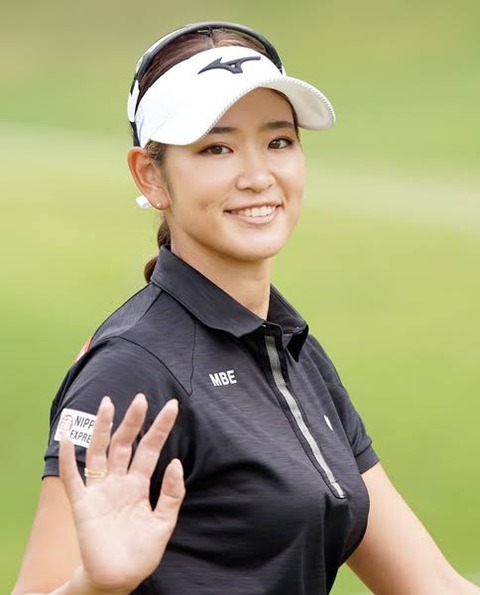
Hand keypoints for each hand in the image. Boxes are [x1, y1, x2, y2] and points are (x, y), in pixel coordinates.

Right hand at [59, 394, 184, 593]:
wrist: (119, 579)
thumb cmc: (141, 552)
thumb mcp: (164, 523)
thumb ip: (172, 494)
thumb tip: (176, 462)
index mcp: (139, 485)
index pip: (150, 449)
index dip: (160, 428)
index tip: (172, 406)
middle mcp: (119, 482)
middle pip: (125, 444)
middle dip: (133, 421)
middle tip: (141, 399)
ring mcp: (100, 491)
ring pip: (100, 452)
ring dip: (103, 429)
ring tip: (108, 404)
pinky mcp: (83, 505)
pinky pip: (72, 478)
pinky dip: (68, 459)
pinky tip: (67, 438)